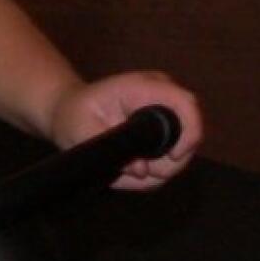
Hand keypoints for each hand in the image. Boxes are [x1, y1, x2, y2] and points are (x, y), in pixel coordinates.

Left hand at [47, 72, 203, 189]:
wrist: (69, 114)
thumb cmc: (72, 116)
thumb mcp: (79, 129)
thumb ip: (108, 147)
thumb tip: (141, 169)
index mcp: (142, 87)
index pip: (185, 103)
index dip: (190, 132)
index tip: (173, 156)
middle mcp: (161, 98)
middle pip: (189, 135)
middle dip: (167, 162)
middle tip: (132, 170)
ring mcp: (166, 116)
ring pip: (180, 155)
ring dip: (155, 171)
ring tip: (122, 168)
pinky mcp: (165, 133)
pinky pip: (169, 162)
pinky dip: (151, 173)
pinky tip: (127, 168)